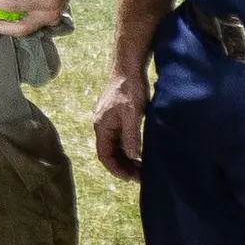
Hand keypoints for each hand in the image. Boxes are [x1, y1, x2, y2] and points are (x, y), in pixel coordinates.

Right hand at [93, 65, 147, 181]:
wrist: (128, 67)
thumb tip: (132, 156)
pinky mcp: (116, 116)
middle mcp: (102, 126)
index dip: (116, 169)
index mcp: (102, 127)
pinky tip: (140, 150)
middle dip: (123, 165)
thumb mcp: (132, 114)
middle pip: (109, 152)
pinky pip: (120, 137)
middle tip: (141, 175)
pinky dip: (128, 147)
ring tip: (142, 166)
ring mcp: (109, 121)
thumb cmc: (129, 89)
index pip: (104, 155)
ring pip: (115, 146)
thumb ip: (131, 136)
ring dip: (126, 157)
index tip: (131, 178)